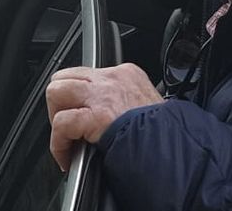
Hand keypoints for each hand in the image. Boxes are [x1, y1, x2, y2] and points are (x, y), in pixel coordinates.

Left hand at [45, 62, 161, 169]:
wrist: (175, 147)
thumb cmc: (165, 133)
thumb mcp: (146, 104)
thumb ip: (123, 102)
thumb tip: (106, 117)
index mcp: (125, 74)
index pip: (85, 74)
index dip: (77, 98)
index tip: (78, 117)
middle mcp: (111, 78)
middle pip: (64, 77)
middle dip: (59, 104)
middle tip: (68, 127)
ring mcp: (101, 95)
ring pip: (56, 91)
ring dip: (55, 118)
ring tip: (66, 138)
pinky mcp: (95, 116)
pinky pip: (61, 124)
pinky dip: (58, 144)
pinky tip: (67, 157)